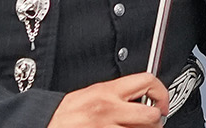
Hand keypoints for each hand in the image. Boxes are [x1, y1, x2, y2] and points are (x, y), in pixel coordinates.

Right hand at [48, 75, 168, 127]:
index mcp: (107, 92)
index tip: (162, 104)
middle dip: (155, 121)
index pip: (147, 82)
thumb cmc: (64, 112)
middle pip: (151, 115)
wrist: (43, 123)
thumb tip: (143, 99)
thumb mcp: (92, 93)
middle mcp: (108, 110)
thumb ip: (118, 94)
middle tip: (152, 123)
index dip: (162, 93)